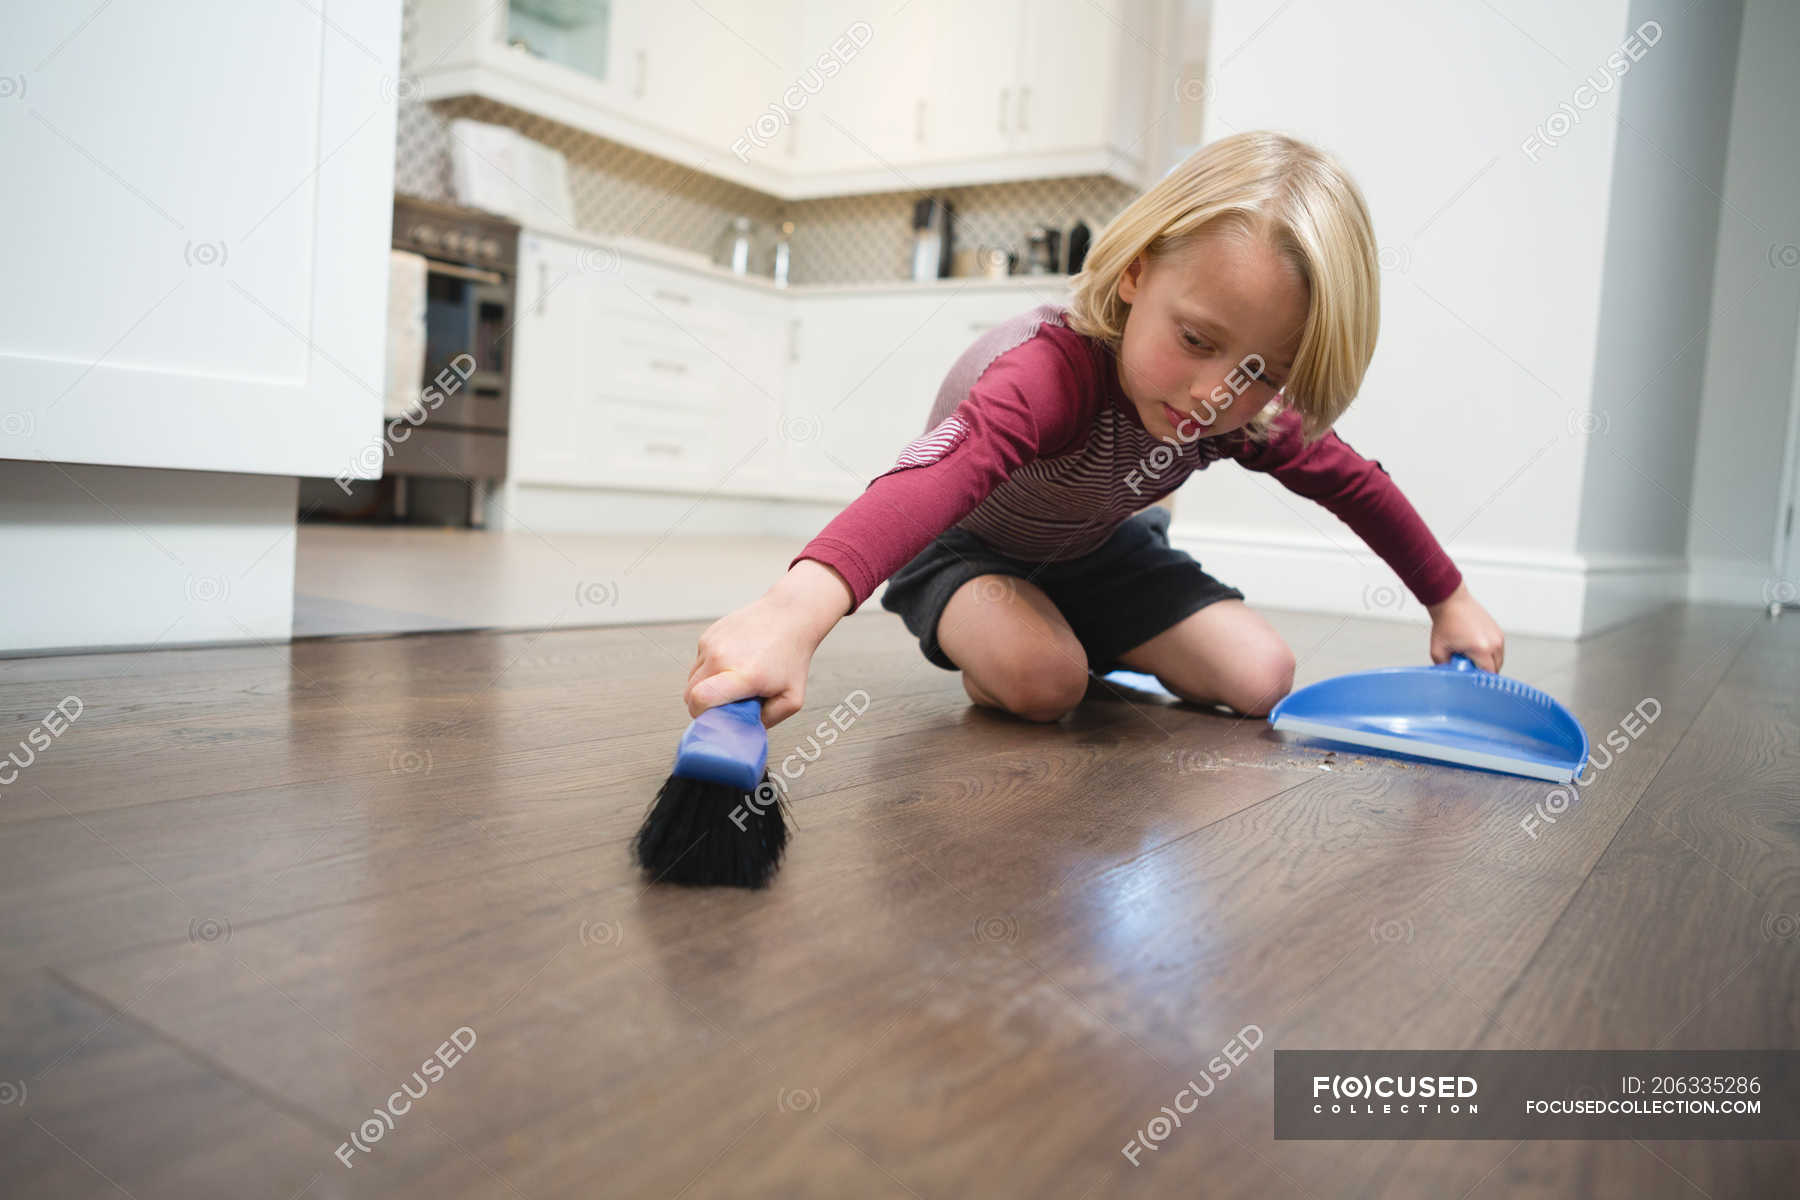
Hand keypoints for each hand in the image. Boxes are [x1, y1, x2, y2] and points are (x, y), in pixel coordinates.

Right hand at [684, 559, 851, 726]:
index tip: (714, 718)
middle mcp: (722, 657)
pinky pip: (698, 663)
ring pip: (691, 679)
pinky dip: (709, 669)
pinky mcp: (707, 636)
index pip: (700, 699)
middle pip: (690, 694)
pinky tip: (732, 663)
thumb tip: (742, 732)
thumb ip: (766, 720)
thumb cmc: (792, 657)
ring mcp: (711, 644)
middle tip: (726, 704)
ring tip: (732, 682)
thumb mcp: (791, 698)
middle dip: (703, 706)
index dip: (700, 715)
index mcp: (744, 675)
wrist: (789, 616)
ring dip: (705, 687)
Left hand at [1426, 581, 1504, 672]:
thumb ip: (1445, 667)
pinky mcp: (1498, 631)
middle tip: (1467, 666)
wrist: (1451, 602)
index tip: (1470, 680)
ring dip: (1487, 662)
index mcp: (1482, 649)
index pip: (1488, 674)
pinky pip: (1498, 650)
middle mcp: (1494, 643)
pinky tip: (1475, 649)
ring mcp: (1498, 636)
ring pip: (1498, 660)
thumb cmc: (1445, 622)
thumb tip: (1452, 677)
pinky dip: (1489, 653)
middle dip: (1482, 672)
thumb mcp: (1438, 650)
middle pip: (1496, 669)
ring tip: (1470, 656)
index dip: (1479, 680)